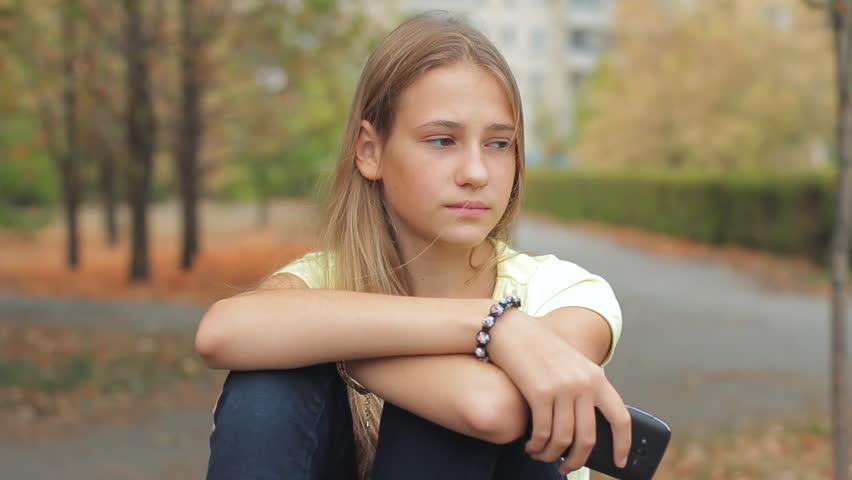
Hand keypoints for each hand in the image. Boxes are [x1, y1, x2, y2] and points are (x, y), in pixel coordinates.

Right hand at [488, 309, 630, 475]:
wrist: (512, 330)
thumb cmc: (540, 349)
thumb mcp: (572, 364)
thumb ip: (584, 389)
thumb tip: (586, 429)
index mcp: (597, 378)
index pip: (620, 418)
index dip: (623, 444)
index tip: (620, 462)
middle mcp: (583, 384)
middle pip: (587, 437)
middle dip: (577, 460)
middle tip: (566, 468)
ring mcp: (562, 388)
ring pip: (563, 439)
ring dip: (551, 455)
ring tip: (542, 456)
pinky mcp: (539, 393)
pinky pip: (543, 432)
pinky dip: (537, 445)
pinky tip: (532, 446)